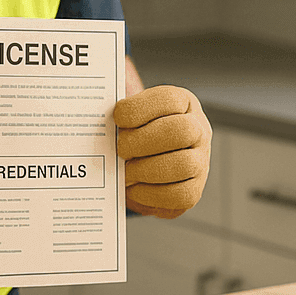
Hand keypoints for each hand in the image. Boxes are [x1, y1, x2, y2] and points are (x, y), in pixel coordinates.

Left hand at [113, 84, 210, 217]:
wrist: (152, 163)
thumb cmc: (138, 135)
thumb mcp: (133, 117)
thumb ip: (121, 117)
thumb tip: (94, 122)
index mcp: (183, 103)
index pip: (169, 99)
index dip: (140, 108)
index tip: (117, 118)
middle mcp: (199, 130)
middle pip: (181, 131)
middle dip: (143, 141)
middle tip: (120, 149)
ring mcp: (201, 161)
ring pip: (184, 165)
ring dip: (146, 169)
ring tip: (125, 171)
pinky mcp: (195, 189)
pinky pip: (180, 195)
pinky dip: (151, 193)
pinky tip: (134, 188)